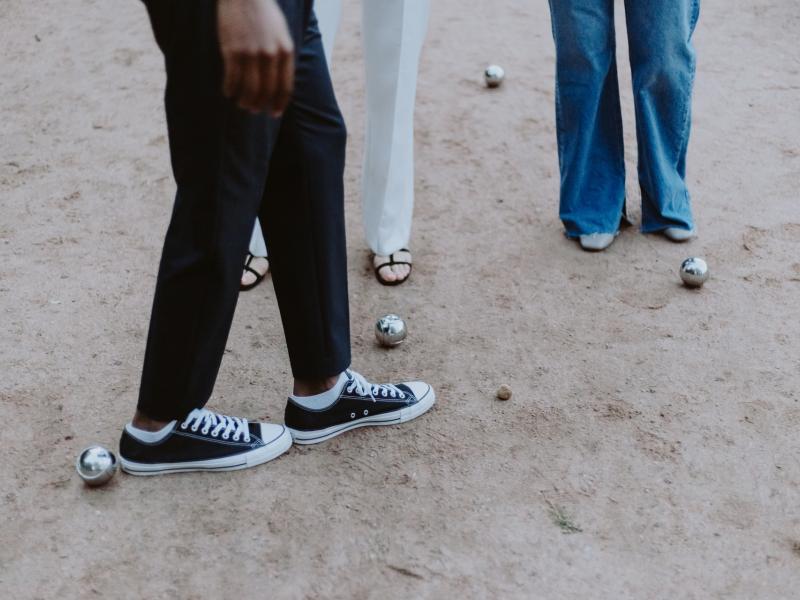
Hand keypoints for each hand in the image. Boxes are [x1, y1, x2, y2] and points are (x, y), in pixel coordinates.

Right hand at [217, 0, 294, 115]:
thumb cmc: (263, 15)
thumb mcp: (281, 35)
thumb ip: (282, 58)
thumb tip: (278, 83)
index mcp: (286, 52)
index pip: (285, 87)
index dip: (279, 104)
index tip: (274, 113)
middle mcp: (270, 55)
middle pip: (267, 92)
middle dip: (261, 105)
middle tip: (254, 110)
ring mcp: (251, 54)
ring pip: (249, 89)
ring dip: (245, 101)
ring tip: (242, 104)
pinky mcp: (233, 51)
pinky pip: (232, 79)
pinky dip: (230, 89)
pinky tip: (228, 93)